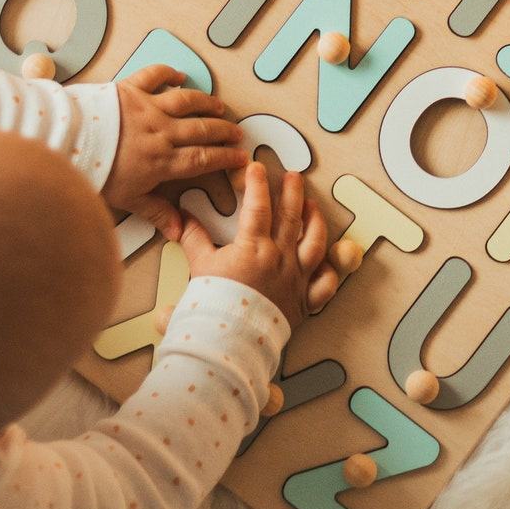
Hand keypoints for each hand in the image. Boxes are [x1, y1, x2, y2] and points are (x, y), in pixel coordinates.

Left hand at [101, 65, 247, 235]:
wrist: (68, 142)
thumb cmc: (96, 173)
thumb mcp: (127, 200)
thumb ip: (156, 212)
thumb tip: (179, 232)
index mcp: (163, 161)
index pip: (203, 159)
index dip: (225, 158)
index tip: (241, 157)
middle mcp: (162, 132)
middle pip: (202, 129)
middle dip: (224, 131)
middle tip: (237, 132)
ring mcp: (148, 107)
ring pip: (187, 101)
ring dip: (206, 102)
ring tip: (219, 105)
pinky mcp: (131, 89)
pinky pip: (155, 76)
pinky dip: (169, 73)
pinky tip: (179, 76)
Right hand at [179, 163, 338, 328]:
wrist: (228, 342)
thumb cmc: (213, 305)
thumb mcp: (200, 266)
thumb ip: (193, 238)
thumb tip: (180, 216)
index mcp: (254, 247)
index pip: (258, 206)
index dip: (257, 184)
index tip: (257, 167)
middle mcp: (280, 259)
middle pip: (291, 218)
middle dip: (293, 192)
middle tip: (294, 175)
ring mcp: (295, 279)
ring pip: (314, 243)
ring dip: (315, 221)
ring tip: (312, 205)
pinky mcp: (303, 302)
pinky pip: (324, 285)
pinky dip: (329, 272)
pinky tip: (328, 260)